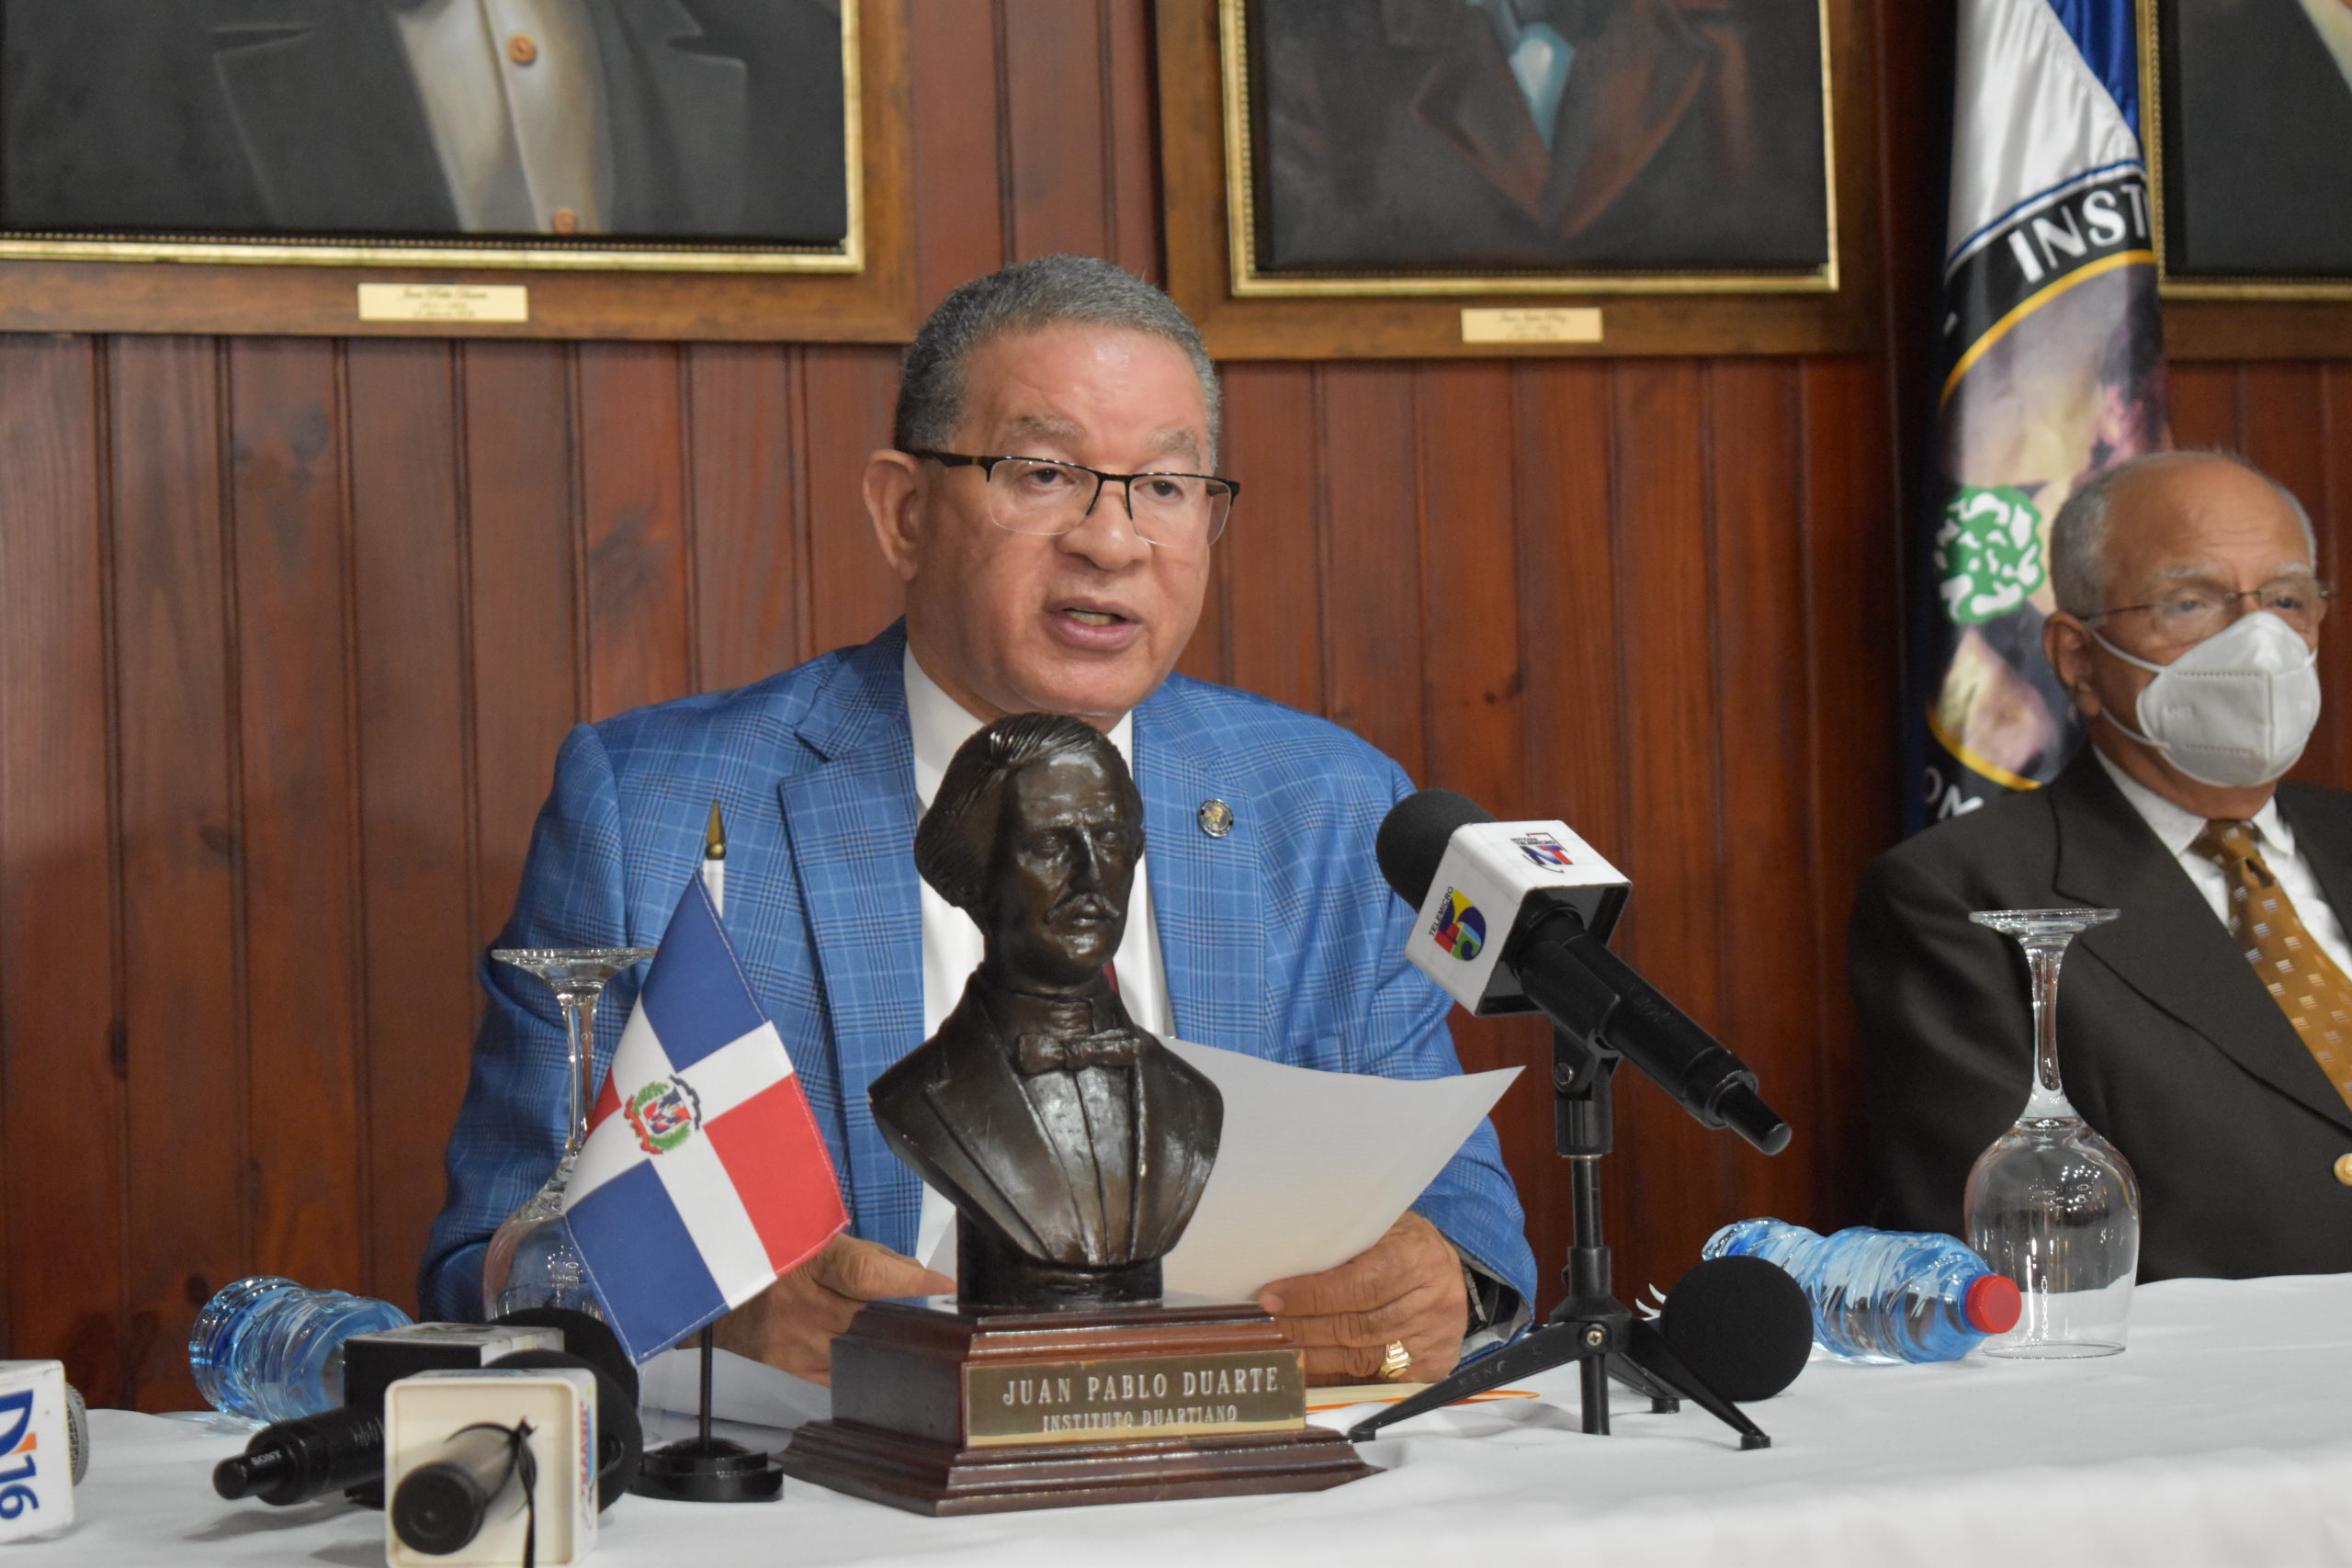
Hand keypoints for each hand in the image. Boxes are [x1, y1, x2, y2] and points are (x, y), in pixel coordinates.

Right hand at [710, 1234, 952, 1384]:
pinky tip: (877, 1361)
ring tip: (910, 1340)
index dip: (911, 1280)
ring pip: (860, 1353)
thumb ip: (866, 1256)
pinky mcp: (791, 1367)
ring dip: (887, 1346)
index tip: (946, 1285)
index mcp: (810, 1262)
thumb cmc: (767, 1256)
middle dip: (908, 1319)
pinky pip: (840, 1375)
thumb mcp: (812, 1238)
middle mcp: (803, 1306)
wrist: (713, 1294)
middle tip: (939, 1319)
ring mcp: (796, 1343)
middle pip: (871, 1320)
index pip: (868, 1274)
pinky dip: (862, 1367)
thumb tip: (914, 1273)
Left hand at [1256, 1211, 1468, 1385]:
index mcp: (1418, 1255)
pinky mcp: (1435, 1366)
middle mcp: (1434, 1300)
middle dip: (1306, 1329)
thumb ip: (1342, 1246)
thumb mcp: (1379, 1229)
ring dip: (1316, 1357)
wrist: (1446, 1271)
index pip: (1359, 1284)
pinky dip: (1339, 1378)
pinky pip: (1377, 1380)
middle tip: (1268, 1327)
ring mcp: (1437, 1338)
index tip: (1272, 1298)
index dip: (1312, 1295)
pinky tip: (1311, 1371)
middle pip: (1358, 1326)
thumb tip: (1284, 1267)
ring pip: (1364, 1358)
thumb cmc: (1401, 1244)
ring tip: (1282, 1350)